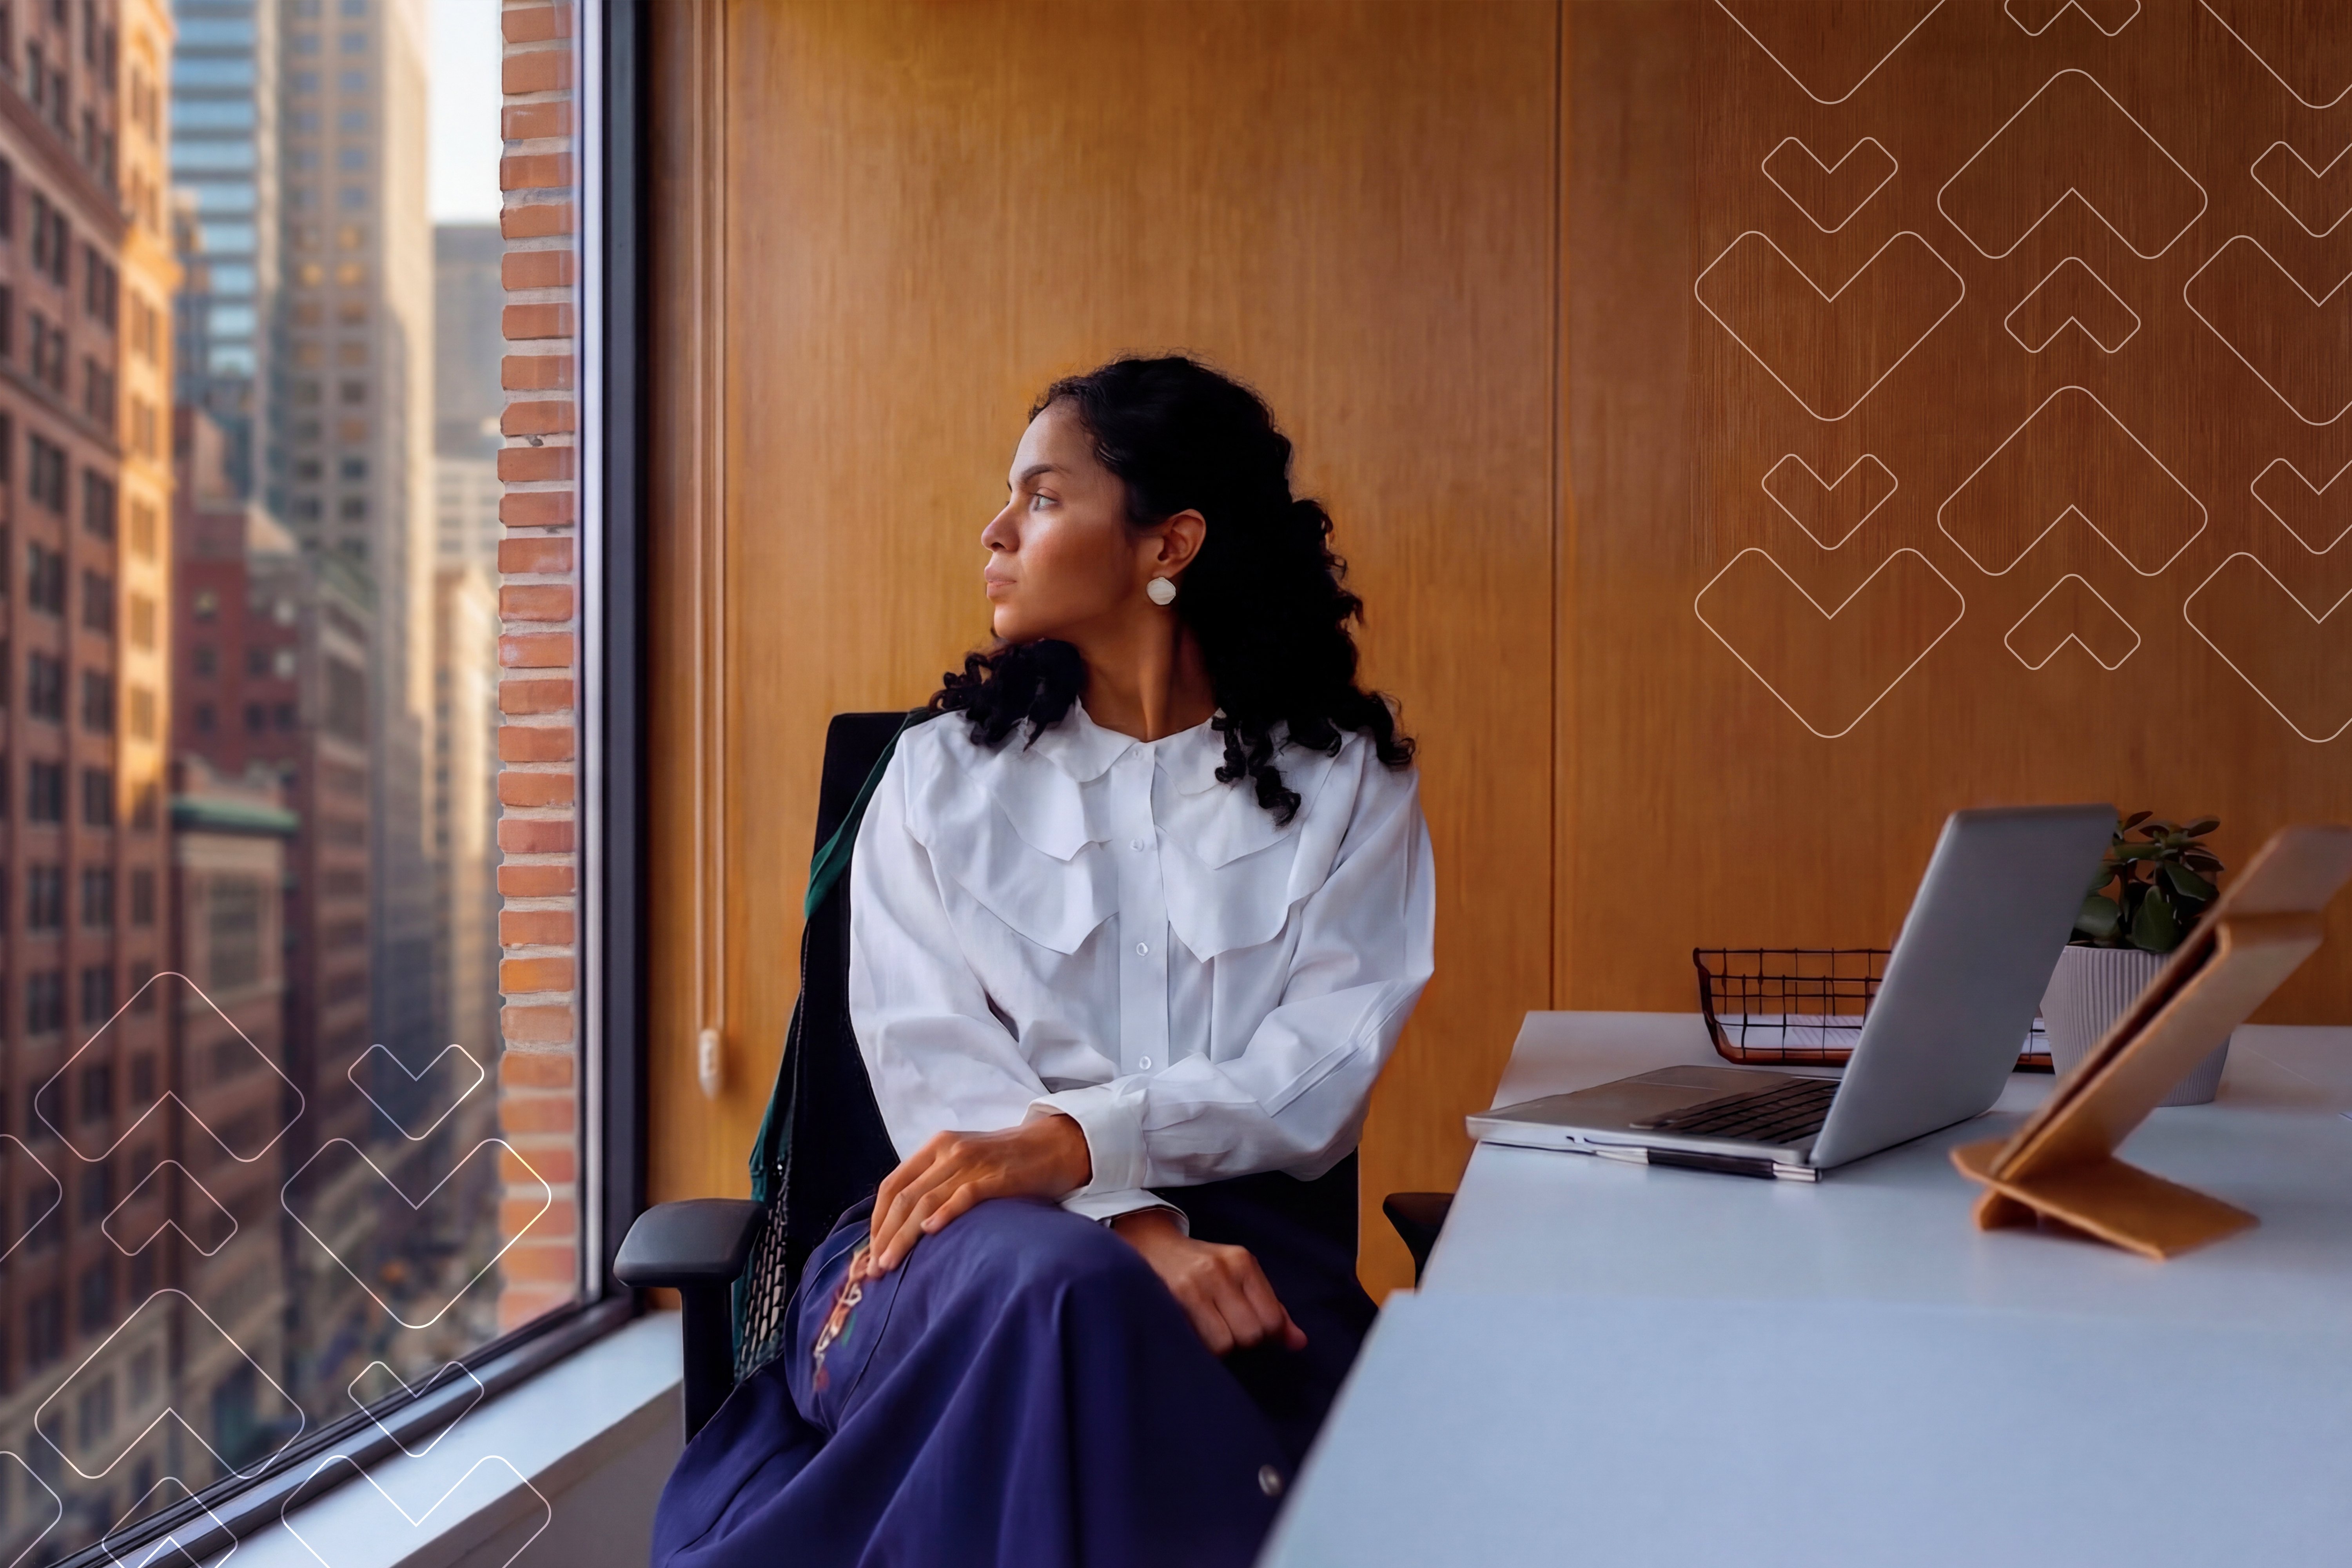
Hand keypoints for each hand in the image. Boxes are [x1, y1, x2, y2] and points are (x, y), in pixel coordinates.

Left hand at [868, 1113, 1091, 1272]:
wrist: (1053, 1145)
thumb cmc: (1005, 1162)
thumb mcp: (962, 1164)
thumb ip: (935, 1184)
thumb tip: (903, 1226)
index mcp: (935, 1147)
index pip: (892, 1185)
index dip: (877, 1221)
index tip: (869, 1252)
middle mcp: (948, 1151)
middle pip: (904, 1197)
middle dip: (884, 1236)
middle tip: (874, 1269)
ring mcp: (973, 1162)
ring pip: (926, 1201)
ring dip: (903, 1237)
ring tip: (890, 1265)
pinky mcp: (998, 1176)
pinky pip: (965, 1195)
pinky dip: (945, 1213)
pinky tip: (930, 1232)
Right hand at [1112, 1208, 1306, 1354]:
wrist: (1147, 1245)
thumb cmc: (1197, 1266)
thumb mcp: (1238, 1276)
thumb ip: (1270, 1308)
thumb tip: (1299, 1343)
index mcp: (1243, 1262)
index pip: (1272, 1319)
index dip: (1263, 1336)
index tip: (1245, 1330)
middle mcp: (1222, 1269)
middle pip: (1251, 1334)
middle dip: (1240, 1343)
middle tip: (1223, 1330)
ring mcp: (1195, 1283)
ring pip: (1225, 1343)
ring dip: (1218, 1347)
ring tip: (1206, 1331)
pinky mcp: (1172, 1297)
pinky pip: (1199, 1343)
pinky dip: (1199, 1346)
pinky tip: (1192, 1333)